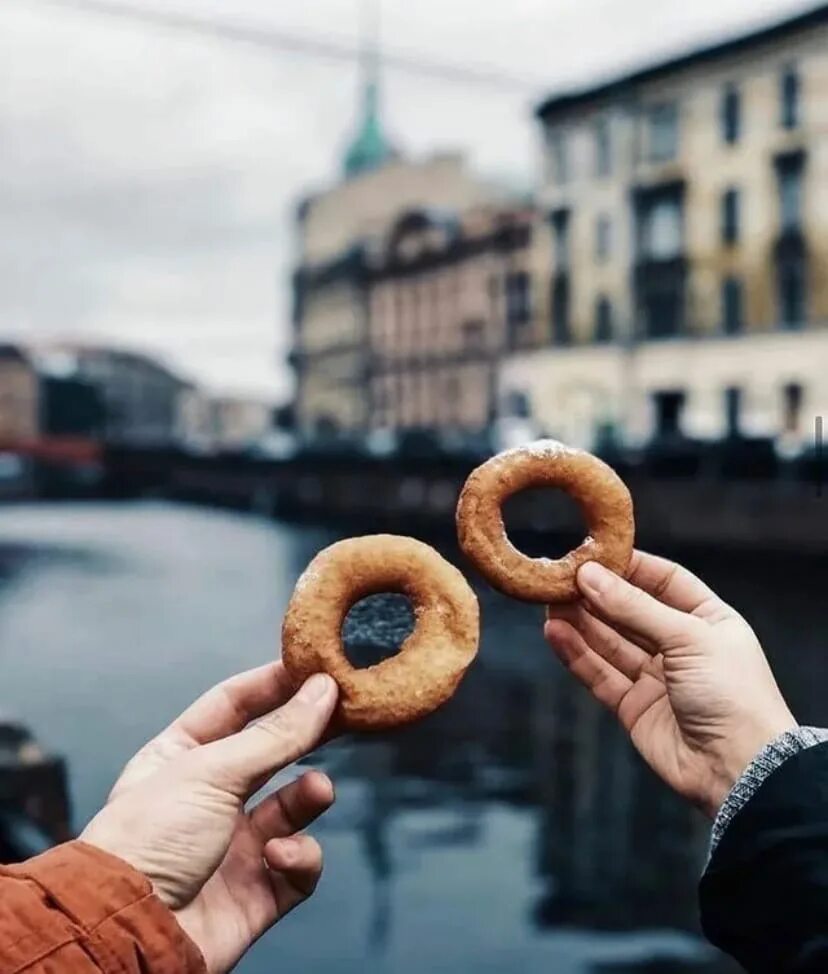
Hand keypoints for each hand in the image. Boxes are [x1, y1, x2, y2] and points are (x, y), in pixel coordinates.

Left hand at [81, 663, 338, 973]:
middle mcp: (210, 795)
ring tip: (319, 790)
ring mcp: (235, 844)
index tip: (317, 665)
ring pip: (292, 807)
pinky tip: (279, 856)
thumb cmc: (152, 838)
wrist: (130, 934)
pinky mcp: (257, 891)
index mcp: (182, 756)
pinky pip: (297, 864)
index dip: (274, 682)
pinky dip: (297, 856)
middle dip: (308, 732)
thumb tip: (324, 688)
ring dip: (310, 796)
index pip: (234, 704)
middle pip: (272, 750)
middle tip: (349, 711)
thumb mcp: (213, 771)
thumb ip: (276, 734)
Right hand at [544, 552, 795, 816]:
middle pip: (630, 611)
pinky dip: (576, 654)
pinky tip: (554, 633)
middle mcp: (681, 645)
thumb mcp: (688, 637)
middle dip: (596, 595)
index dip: (630, 567)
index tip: (594, 554)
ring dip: (580, 621)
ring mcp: (656, 677)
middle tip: (559, 578)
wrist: (741, 769)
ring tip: (549, 601)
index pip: (664, 581)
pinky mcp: (634, 707)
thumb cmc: (732, 694)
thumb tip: (589, 575)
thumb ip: (634, 607)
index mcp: (708, 620)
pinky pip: (600, 674)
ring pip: (610, 642)